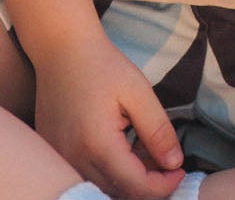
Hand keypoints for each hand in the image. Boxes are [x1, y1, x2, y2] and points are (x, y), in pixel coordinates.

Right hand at [33, 31, 185, 199]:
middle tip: (164, 157)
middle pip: (118, 193)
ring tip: (142, 147)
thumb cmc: (102, 65)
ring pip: (102, 188)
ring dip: (128, 179)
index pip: (136, 187)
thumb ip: (157, 130)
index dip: (163, 186)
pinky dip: (109, 172)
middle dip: (148, 184)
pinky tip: (121, 146)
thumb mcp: (138, 91)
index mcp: (97, 144)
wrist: (62, 49)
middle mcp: (73, 159)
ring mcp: (60, 159)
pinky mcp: (55, 154)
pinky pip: (86, 176)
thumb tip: (175, 163)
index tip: (180, 171)